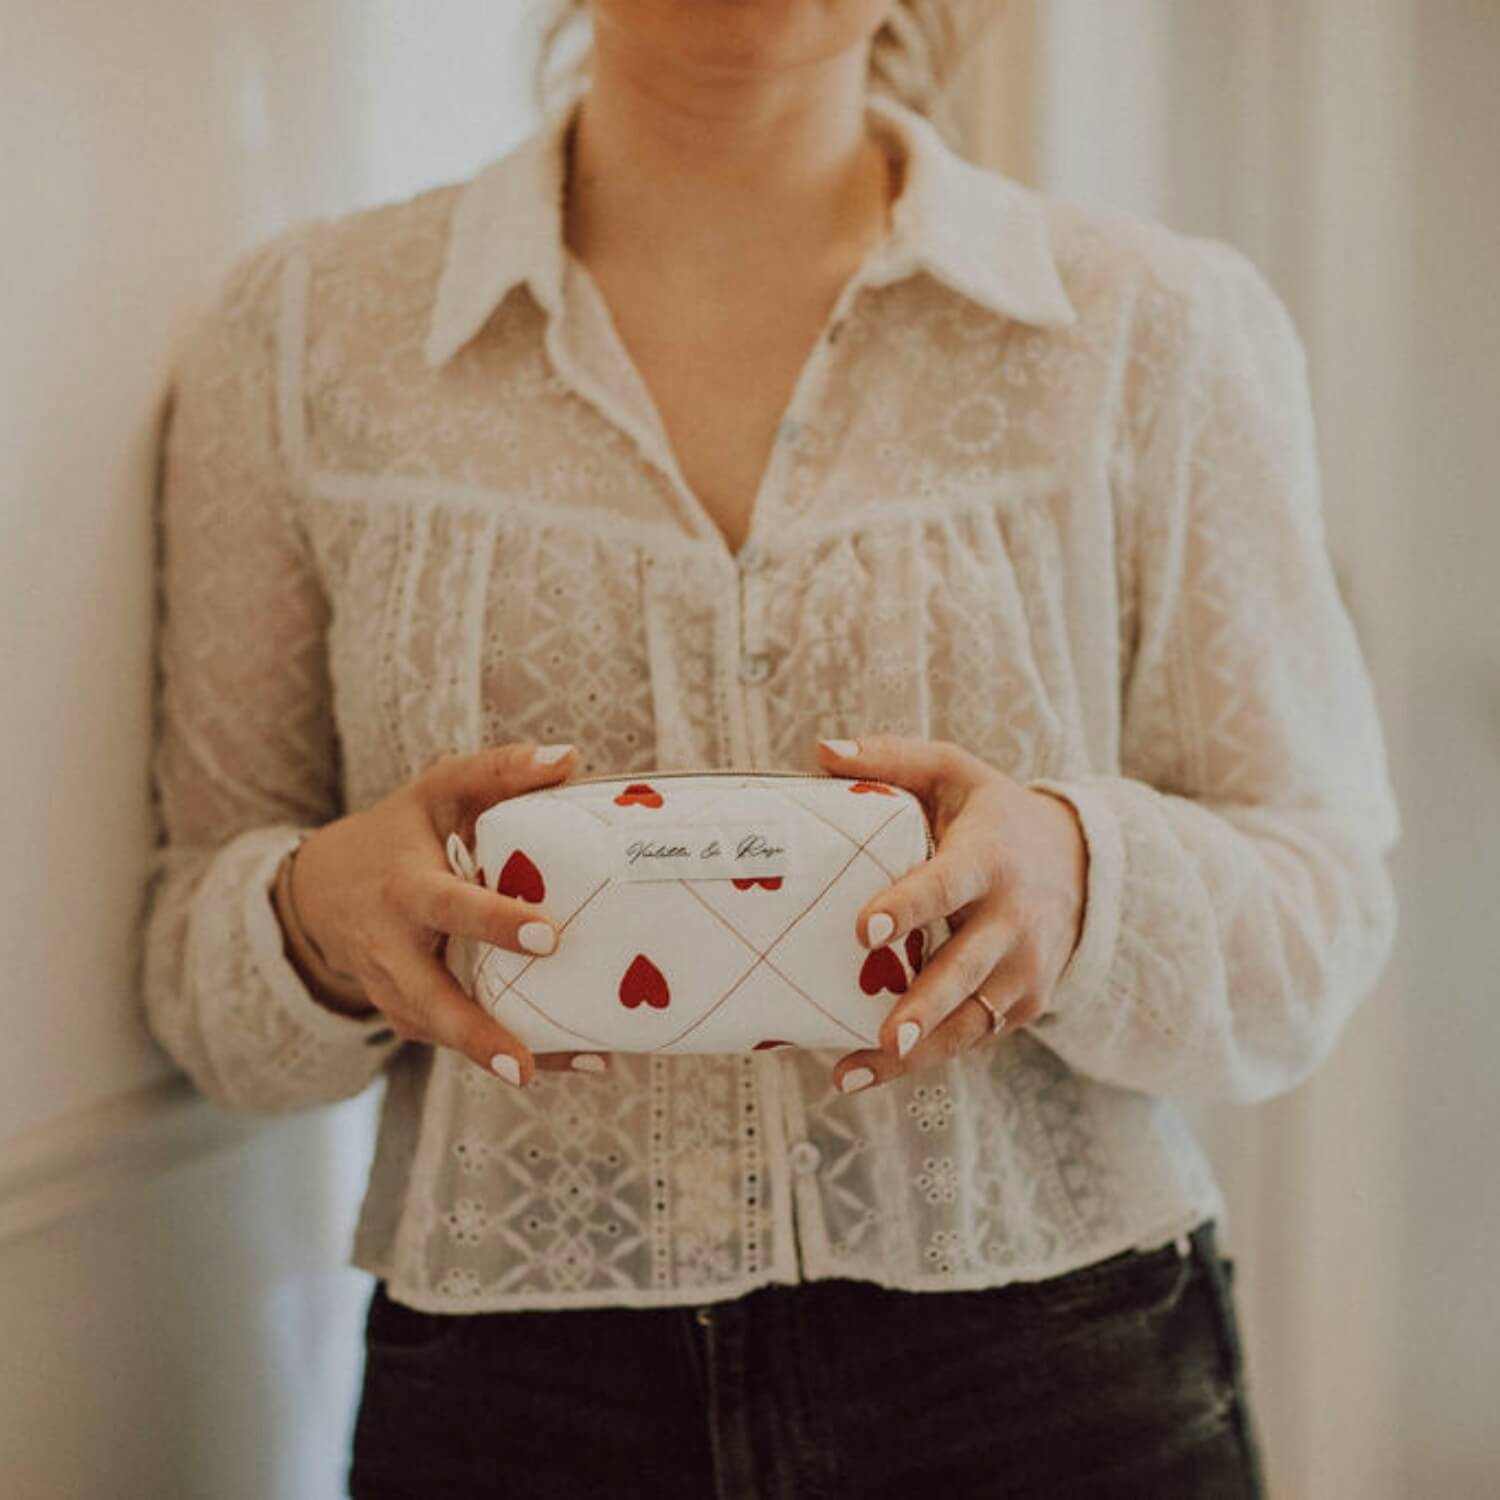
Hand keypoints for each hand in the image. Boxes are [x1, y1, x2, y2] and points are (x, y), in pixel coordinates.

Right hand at [291, 741, 610, 1087]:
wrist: (326, 890)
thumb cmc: (402, 832)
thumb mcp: (440, 789)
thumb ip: (500, 771)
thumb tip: (569, 758)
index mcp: (405, 889)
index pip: (450, 906)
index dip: (496, 922)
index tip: (548, 934)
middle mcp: (393, 949)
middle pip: (432, 1001)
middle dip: (478, 1034)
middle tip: (527, 1064)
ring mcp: (396, 991)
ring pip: (447, 1034)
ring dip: (507, 1056)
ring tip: (580, 1066)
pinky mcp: (408, 1018)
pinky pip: (455, 1042)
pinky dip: (507, 1054)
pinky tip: (572, 1061)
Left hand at [814, 734, 1087, 1093]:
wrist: (1080, 863)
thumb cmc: (992, 816)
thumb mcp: (952, 772)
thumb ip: (889, 759)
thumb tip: (820, 750)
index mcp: (988, 859)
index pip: (946, 884)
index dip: (909, 905)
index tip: (866, 927)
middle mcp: (1013, 920)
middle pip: (966, 968)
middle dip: (927, 1004)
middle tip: (889, 1035)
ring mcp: (1023, 969)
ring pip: (971, 1019)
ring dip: (920, 1051)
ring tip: (859, 1070)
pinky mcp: (1023, 1005)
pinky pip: (974, 1037)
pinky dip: (930, 1056)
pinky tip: (872, 1070)